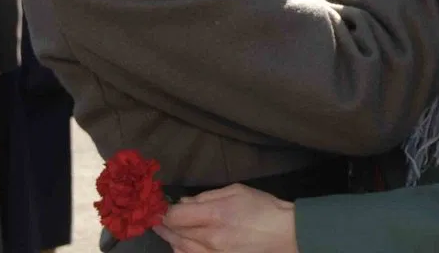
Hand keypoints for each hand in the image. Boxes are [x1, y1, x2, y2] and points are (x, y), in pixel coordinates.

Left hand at [155, 184, 296, 252]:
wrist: (285, 234)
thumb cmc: (263, 207)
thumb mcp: (235, 190)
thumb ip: (207, 196)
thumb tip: (185, 202)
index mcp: (214, 215)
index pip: (176, 216)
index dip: (164, 211)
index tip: (159, 205)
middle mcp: (210, 238)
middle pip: (175, 233)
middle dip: (162, 224)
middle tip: (153, 217)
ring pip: (181, 248)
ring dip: (170, 238)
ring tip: (163, 229)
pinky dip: (182, 250)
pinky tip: (178, 244)